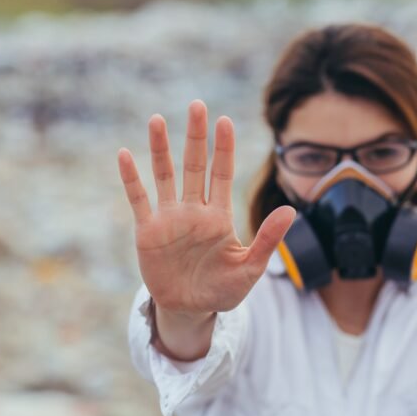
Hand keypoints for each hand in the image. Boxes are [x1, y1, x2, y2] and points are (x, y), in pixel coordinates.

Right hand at [117, 100, 295, 316]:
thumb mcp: (250, 268)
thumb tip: (291, 210)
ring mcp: (169, 218)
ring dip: (161, 148)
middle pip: (195, 165)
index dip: (223, 148)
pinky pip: (139, 199)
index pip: (222, 173)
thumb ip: (268, 240)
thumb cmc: (222, 290)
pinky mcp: (148, 231)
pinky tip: (125, 154)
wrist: (190, 310)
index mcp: (219, 216)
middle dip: (196, 136)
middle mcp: (194, 210)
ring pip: (165, 175)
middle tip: (197, 105)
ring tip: (157, 119)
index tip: (225, 121)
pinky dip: (132, 178)